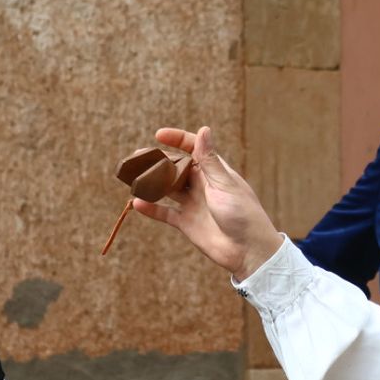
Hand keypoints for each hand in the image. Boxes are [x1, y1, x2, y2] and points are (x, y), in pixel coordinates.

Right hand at [130, 127, 284, 280]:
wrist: (248, 250)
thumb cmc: (243, 213)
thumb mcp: (224, 184)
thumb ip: (210, 160)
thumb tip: (204, 129)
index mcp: (214, 171)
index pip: (193, 148)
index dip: (176, 139)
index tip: (159, 135)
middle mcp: (201, 184)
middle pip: (175, 167)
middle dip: (156, 161)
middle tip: (137, 157)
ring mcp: (193, 203)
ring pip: (166, 188)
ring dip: (150, 182)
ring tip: (131, 176)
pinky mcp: (186, 222)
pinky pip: (164, 212)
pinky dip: (151, 208)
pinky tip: (136, 203)